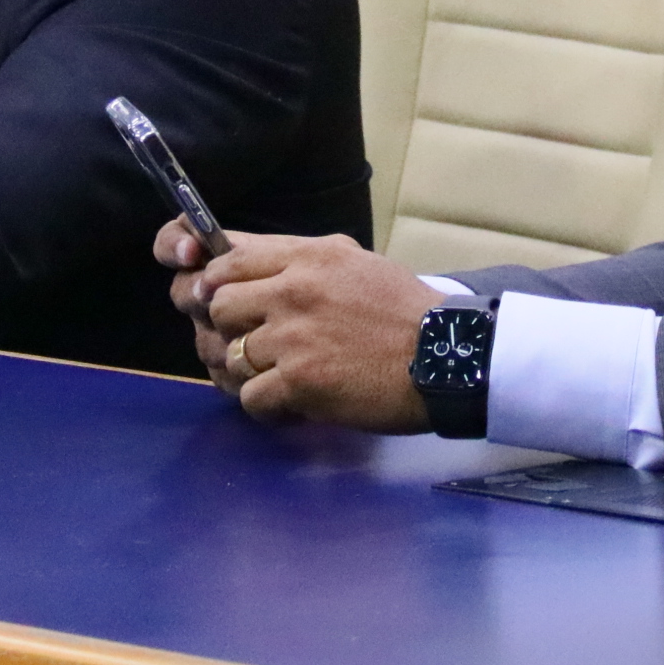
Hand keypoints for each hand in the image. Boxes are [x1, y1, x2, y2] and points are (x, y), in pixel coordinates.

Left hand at [156, 223, 442, 430]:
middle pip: (219, 307)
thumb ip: (307, 263)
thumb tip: (258, 269)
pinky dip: (267, 407)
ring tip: (277, 381)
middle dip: (231, 330)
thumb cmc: (407, 313)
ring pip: (230, 354)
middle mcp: (294, 290)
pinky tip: (292, 406)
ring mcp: (294, 336)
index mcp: (309, 257)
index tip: (227, 304)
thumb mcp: (356, 264)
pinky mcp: (299, 381)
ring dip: (250, 373)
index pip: (228, 261)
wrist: (446, 357)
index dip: (217, 285)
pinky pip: (250, 397)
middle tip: (255, 348)